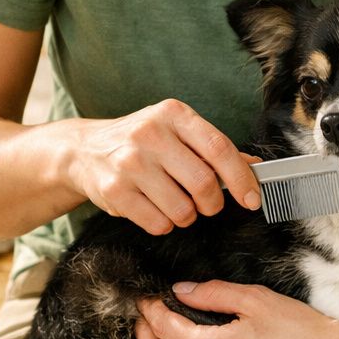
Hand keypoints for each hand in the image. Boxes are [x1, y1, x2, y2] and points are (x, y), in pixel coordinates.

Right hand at [65, 100, 260, 234]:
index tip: (252, 199)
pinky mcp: (114, 190)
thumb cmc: (140, 142)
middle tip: (206, 205)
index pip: (218, 147)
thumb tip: (255, 168)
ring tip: (174, 204)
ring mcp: (129, 162)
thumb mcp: (175, 132)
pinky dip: (163, 224)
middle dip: (212, 203)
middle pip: (204, 183)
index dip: (241, 178)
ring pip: (182, 210)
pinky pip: (158, 223)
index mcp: (173, 114)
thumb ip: (212, 149)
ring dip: (186, 217)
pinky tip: (153, 208)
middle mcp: (150, 134)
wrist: (83, 150)